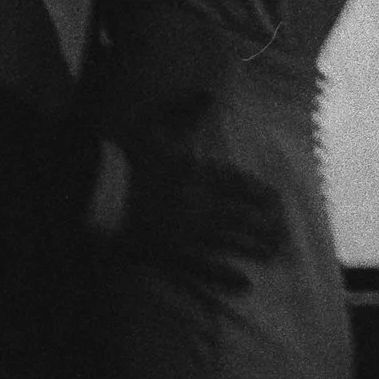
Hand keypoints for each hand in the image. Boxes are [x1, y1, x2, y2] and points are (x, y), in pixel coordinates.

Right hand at [116, 90, 287, 296]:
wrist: (92, 192)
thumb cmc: (122, 158)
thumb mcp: (153, 126)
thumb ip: (183, 110)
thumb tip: (207, 94)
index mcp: (195, 173)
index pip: (238, 184)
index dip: (260, 194)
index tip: (278, 202)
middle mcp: (198, 204)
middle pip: (241, 217)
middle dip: (265, 226)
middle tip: (285, 235)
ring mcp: (185, 232)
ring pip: (229, 242)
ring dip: (254, 249)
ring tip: (274, 255)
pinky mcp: (170, 255)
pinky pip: (203, 269)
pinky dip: (225, 277)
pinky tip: (245, 284)